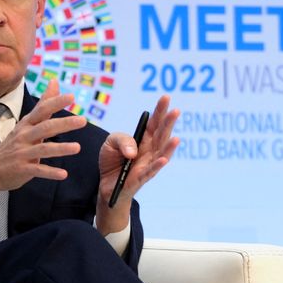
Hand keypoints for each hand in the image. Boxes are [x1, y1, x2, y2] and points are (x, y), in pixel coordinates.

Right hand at [0, 80, 86, 205]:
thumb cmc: (14, 145)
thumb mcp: (27, 124)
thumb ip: (44, 106)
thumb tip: (54, 82)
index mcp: (27, 124)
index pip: (42, 110)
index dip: (55, 102)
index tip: (71, 97)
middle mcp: (24, 136)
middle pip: (45, 127)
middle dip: (64, 123)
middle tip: (82, 121)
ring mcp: (22, 153)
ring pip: (43, 149)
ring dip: (60, 148)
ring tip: (77, 148)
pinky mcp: (22, 169)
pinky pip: (38, 170)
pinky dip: (50, 172)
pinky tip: (63, 175)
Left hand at [95, 95, 179, 234]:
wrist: (106, 185)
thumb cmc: (112, 162)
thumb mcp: (110, 143)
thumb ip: (122, 141)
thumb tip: (133, 152)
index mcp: (143, 139)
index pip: (153, 123)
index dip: (160, 111)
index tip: (166, 97)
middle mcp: (149, 151)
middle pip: (160, 135)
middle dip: (168, 123)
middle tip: (175, 111)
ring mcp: (147, 164)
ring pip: (160, 153)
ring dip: (169, 146)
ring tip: (176, 137)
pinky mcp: (140, 178)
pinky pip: (150, 171)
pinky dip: (158, 165)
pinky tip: (164, 158)